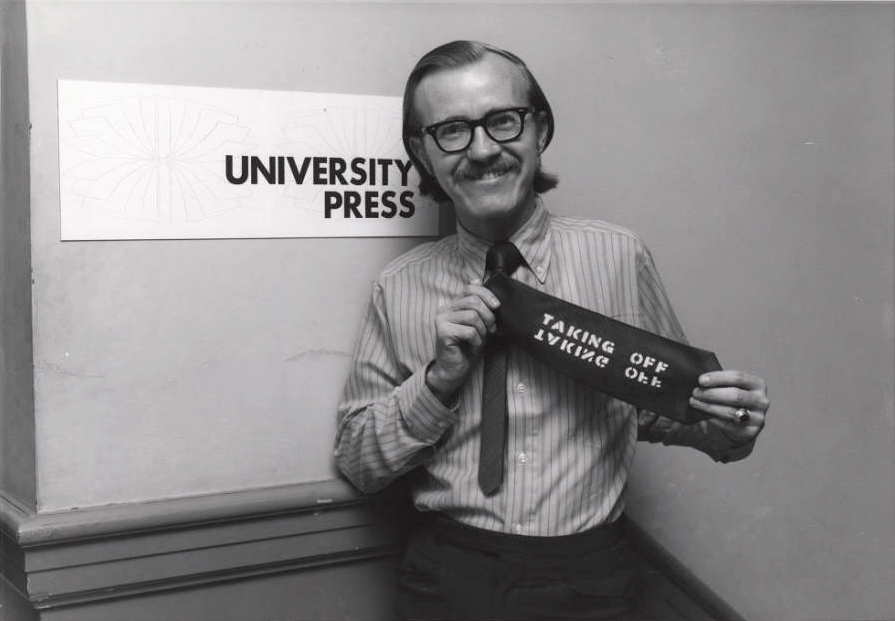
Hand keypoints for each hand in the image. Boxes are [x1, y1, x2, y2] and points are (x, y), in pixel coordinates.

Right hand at [426, 280, 500, 403]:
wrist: (455, 369)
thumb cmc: (467, 346)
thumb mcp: (478, 322)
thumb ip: (478, 304)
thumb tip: (477, 279)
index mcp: (452, 304)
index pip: (470, 288)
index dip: (487, 294)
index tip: (497, 306)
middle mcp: (444, 309)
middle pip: (473, 301)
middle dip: (488, 316)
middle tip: (490, 329)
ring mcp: (441, 320)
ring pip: (473, 316)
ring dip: (482, 330)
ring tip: (480, 338)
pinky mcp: (442, 332)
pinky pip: (469, 330)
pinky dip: (476, 339)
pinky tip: (473, 345)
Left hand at [689, 370, 769, 444]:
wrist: (744, 423)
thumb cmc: (734, 399)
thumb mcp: (733, 387)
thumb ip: (721, 383)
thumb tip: (699, 381)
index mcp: (758, 385)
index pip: (738, 377)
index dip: (718, 378)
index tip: (700, 380)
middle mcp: (761, 401)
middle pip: (735, 395)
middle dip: (712, 393)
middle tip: (695, 392)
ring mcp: (758, 418)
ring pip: (730, 411)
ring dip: (709, 406)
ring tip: (694, 402)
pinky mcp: (751, 432)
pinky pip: (728, 425)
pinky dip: (713, 419)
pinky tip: (703, 414)